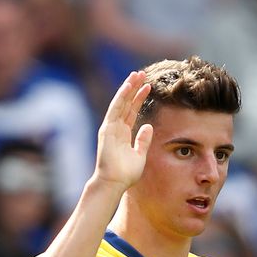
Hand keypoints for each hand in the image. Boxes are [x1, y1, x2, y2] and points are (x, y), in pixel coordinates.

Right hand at [93, 71, 152, 190]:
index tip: (147, 86)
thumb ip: (143, 140)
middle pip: (126, 103)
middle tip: (142, 73)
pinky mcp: (107, 129)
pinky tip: (128, 86)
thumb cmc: (125, 173)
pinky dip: (121, 97)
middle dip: (134, 88)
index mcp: (123, 133)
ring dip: (128, 88)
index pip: (132, 110)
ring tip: (137, 74)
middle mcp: (115, 127)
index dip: (139, 98)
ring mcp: (110, 127)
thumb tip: (149, 126)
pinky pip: (115, 109)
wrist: (114, 182)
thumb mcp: (140, 154)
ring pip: (120, 102)